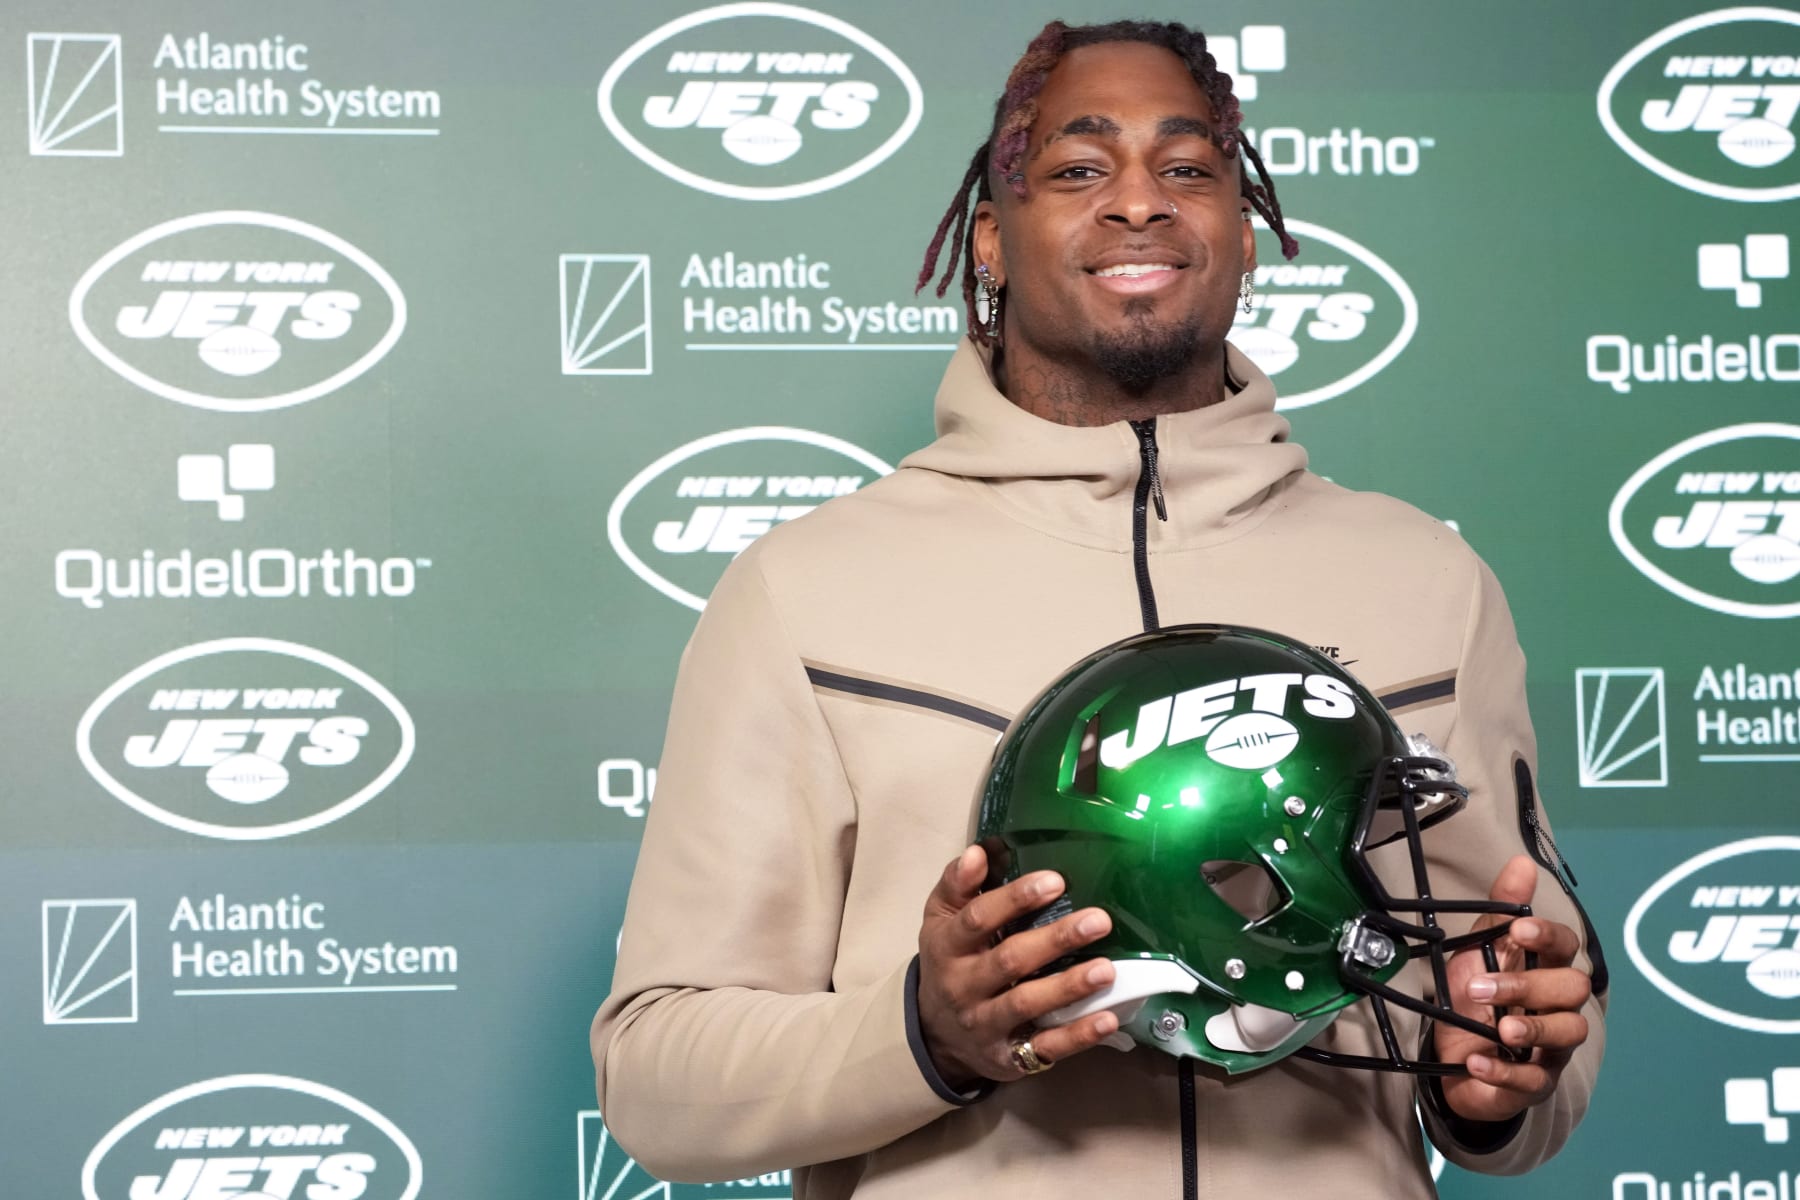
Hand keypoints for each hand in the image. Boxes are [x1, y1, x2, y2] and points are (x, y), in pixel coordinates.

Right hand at [916, 844, 1118, 1087]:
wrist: (935, 1033)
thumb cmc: (950, 961)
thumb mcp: (941, 920)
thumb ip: (957, 884)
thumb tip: (979, 852)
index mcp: (949, 945)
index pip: (979, 919)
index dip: (1015, 899)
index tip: (1056, 881)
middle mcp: (964, 986)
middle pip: (1009, 961)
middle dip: (1055, 940)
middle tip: (1098, 920)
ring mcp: (985, 1024)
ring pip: (1027, 1004)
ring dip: (1068, 987)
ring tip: (1106, 968)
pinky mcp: (1008, 1056)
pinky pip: (1044, 1047)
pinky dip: (1076, 1036)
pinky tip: (1105, 1018)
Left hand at [1437, 855, 1592, 1123]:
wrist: (1455, 1058)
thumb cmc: (1477, 998)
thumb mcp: (1479, 950)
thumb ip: (1500, 910)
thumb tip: (1521, 862)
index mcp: (1545, 969)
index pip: (1567, 947)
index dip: (1549, 936)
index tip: (1520, 927)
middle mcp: (1558, 1006)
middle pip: (1571, 989)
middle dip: (1528, 985)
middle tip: (1480, 987)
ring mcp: (1552, 1046)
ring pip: (1568, 1033)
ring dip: (1532, 1027)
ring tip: (1499, 1029)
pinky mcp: (1536, 1082)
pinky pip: (1533, 1080)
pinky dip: (1503, 1072)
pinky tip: (1476, 1062)